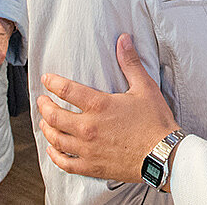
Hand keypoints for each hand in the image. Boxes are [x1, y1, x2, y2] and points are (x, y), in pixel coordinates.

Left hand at [37, 33, 179, 184]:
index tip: (46, 79)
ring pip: (56, 138)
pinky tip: (52, 150)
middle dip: (44, 106)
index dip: (52, 82)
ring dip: (46, 128)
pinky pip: (65, 163)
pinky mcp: (92, 167)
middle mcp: (89, 128)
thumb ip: (130, 62)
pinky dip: (55, 155)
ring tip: (43, 122)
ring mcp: (88, 149)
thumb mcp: (145, 87)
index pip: (65, 89)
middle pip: (54, 116)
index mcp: (99, 105)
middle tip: (41, 100)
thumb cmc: (156, 122)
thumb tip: (123, 39)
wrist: (164, 155)